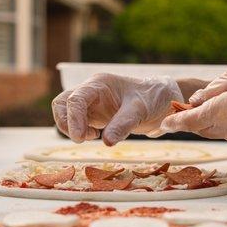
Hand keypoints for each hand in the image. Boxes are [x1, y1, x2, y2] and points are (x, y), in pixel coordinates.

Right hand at [52, 73, 182, 145]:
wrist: (163, 101)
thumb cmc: (153, 98)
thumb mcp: (141, 110)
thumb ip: (124, 124)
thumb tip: (106, 142)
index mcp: (100, 84)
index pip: (76, 99)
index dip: (73, 119)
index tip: (80, 138)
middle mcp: (91, 91)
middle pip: (62, 103)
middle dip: (66, 122)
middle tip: (83, 139)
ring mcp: (91, 103)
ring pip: (65, 112)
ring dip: (71, 127)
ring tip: (92, 136)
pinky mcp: (94, 114)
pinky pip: (76, 122)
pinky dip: (79, 131)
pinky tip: (97, 135)